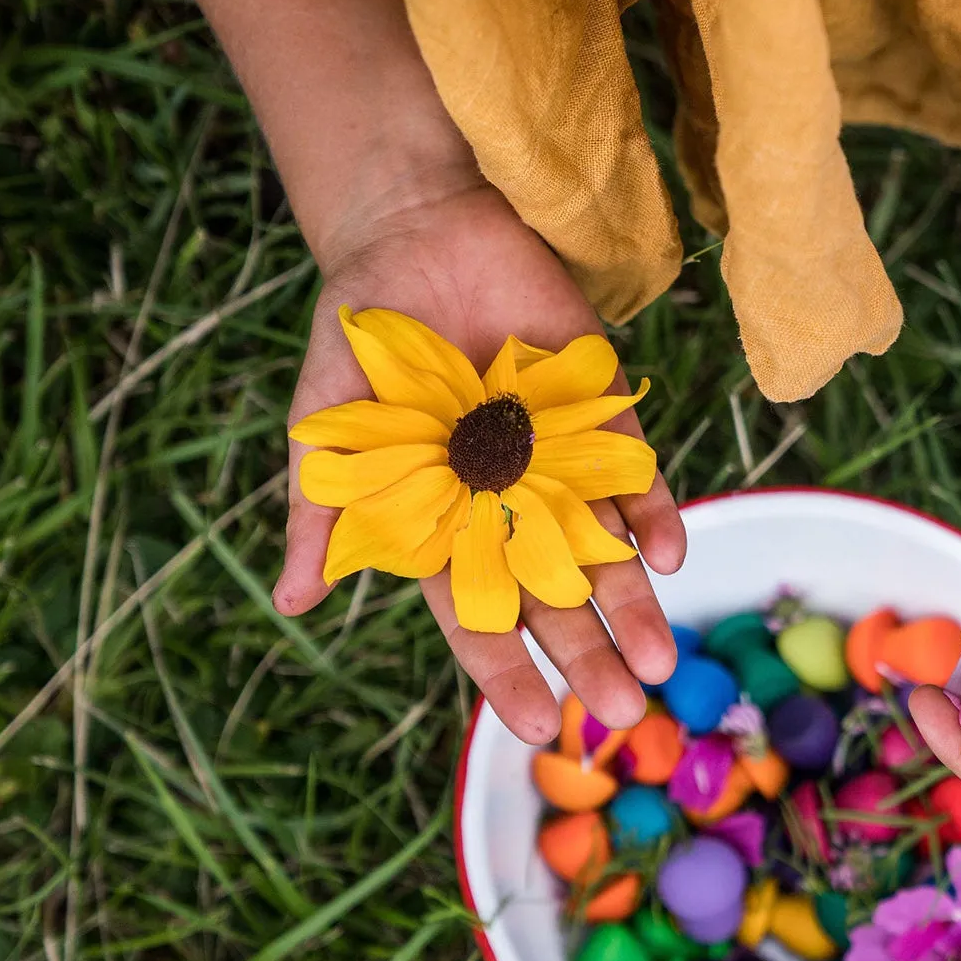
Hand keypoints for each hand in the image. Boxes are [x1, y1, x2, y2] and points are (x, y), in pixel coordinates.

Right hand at [274, 179, 685, 743]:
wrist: (414, 234)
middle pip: (554, 597)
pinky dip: (651, 510)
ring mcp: (558, 463)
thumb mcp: (329, 435)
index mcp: (447, 528)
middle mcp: (510, 508)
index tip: (539, 726)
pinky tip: (667, 554)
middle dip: (587, 654)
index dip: (508, 673)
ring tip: (660, 663)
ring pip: (604, 549)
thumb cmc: (361, 345)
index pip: (478, 615)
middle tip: (621, 709)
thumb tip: (293, 605)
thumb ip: (321, 516)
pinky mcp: (599, 412)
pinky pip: (633, 472)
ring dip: (634, 605)